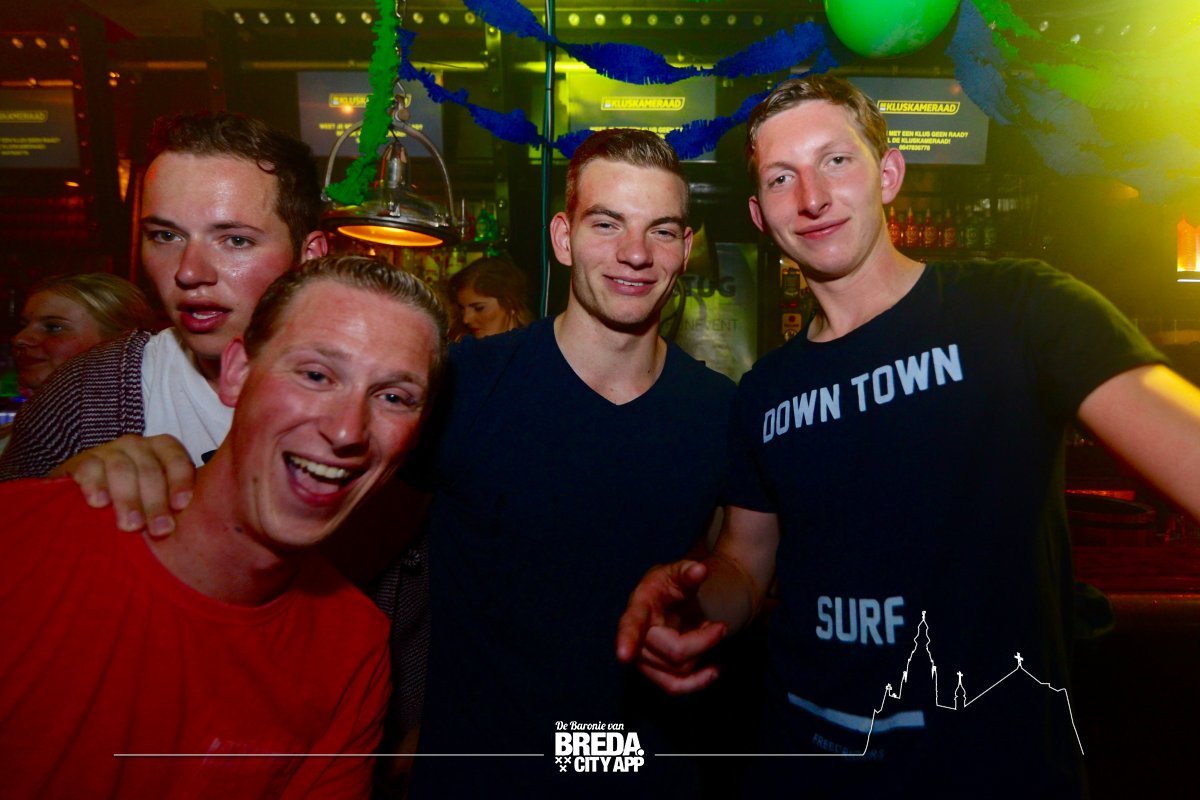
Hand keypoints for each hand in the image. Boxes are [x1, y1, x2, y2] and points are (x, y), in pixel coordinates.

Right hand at [51, 434, 195, 534]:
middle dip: (156, 502)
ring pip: (122, 469)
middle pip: (151, 470)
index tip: (182, 505)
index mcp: (163, 450)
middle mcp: (138, 446)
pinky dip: (94, 485)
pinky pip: (89, 468)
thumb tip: (208, 526)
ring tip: (131, 526)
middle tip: (160, 531)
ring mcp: (109, 451)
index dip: (181, 481)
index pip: (177, 459)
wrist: (91, 493)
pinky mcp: (82, 461)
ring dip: (128, 499)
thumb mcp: (160, 498)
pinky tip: (98, 504)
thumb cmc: (138, 499)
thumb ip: (178, 503)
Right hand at [615, 560, 726, 694]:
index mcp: (639, 606)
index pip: (632, 624)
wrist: (670, 602)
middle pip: (674, 652)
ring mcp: (644, 659)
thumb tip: (699, 570)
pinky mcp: (655, 674)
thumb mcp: (678, 573)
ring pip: (679, 671)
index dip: (627, 639)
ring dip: (703, 653)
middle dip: (704, 641)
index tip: (623, 655)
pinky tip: (714, 669)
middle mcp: (636, 637)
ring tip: (711, 633)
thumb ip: (688, 572)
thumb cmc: (670, 585)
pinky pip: (675, 687)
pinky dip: (698, 682)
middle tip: (722, 627)